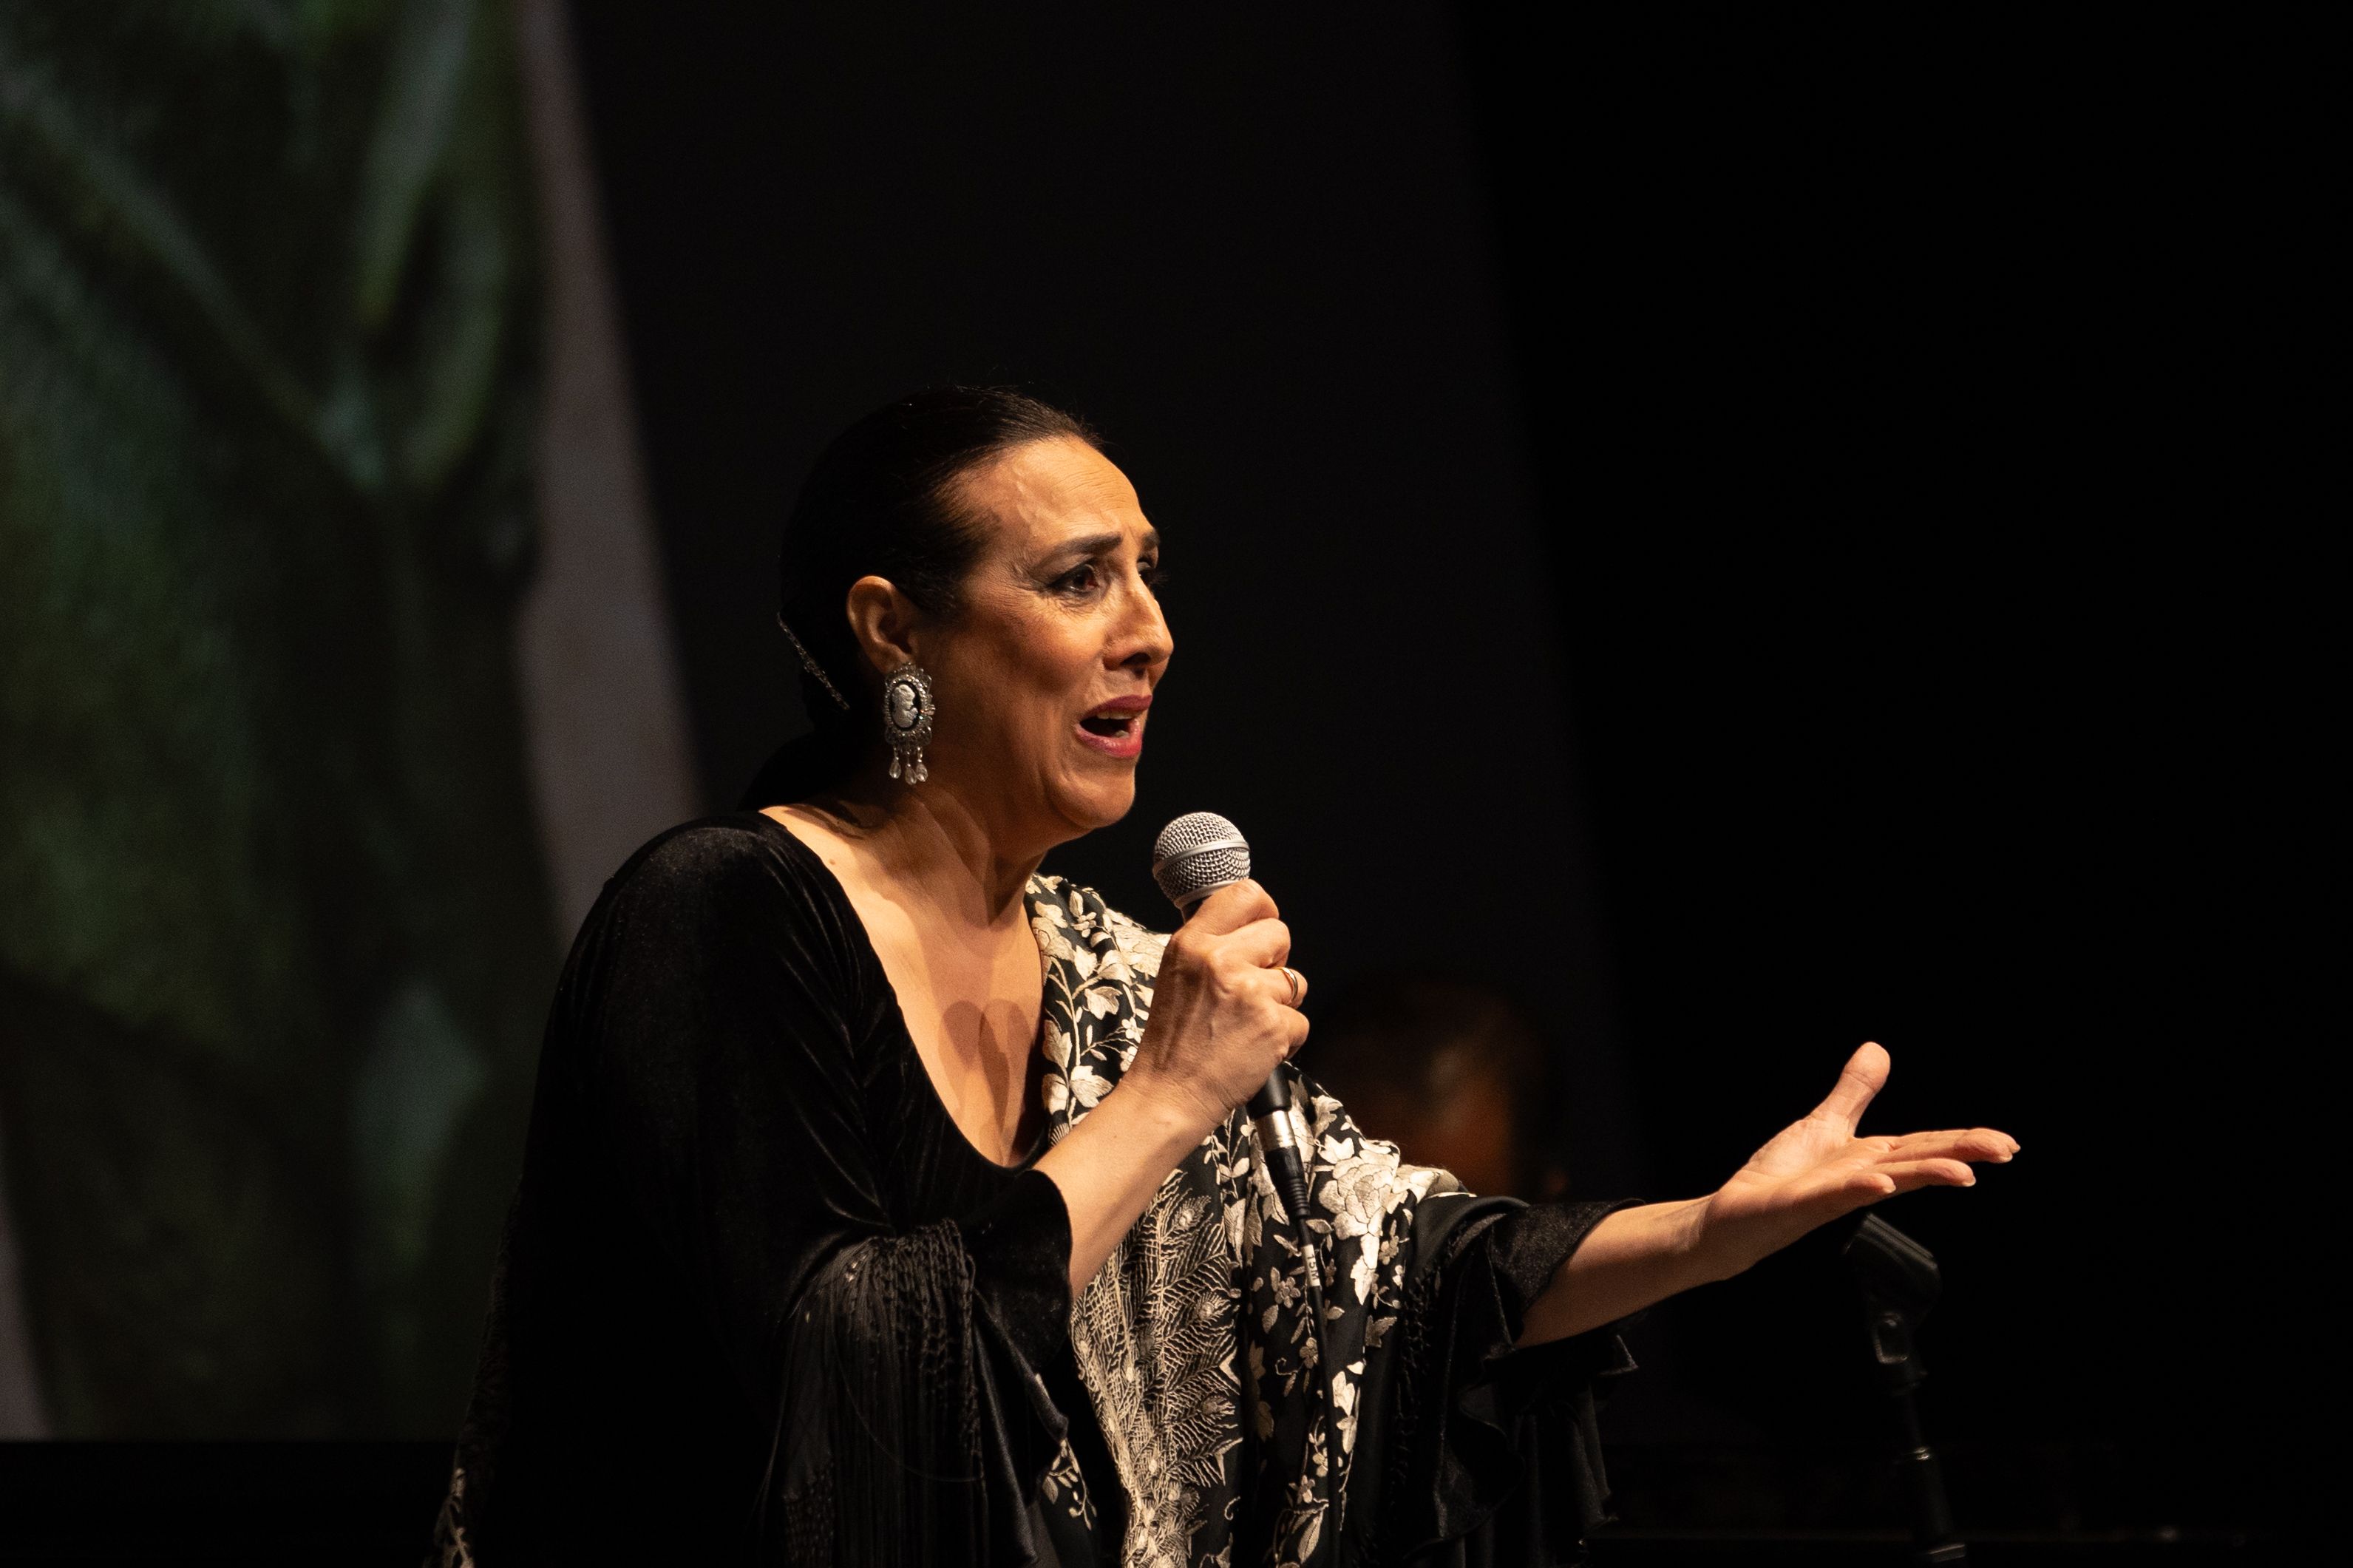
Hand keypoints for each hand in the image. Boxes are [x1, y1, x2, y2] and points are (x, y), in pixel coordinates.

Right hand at [1120, 880, 1308, 1131]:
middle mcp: (1219, 959)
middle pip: (1279, 933)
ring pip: (1295, 979)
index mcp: (1192, 943)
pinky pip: (1301, 1020)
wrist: (1169, 1094)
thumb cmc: (1173, 1042)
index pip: (1245, 894)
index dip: (1264, 910)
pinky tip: (1256, 1047)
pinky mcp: (1273, 1024)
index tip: (1263, 929)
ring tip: (1247, 1024)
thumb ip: (1210, 947)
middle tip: (1251, 989)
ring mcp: (1249, 991)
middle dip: (1275, 961)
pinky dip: (1285, 1038)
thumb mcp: (1175, 975)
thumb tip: (1250, 928)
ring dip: (1280, 1004)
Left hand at [1695, 1042, 2017, 1279]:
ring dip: (1925, 1175)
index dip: (1965, 1141)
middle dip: (1961, 1155)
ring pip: (1888, 1181)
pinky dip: (1860, 1188)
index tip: (2007, 1142)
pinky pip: (1836, 1196)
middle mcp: (1861, 1177)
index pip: (1925, 1145)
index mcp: (1870, 1157)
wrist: (1735, 1216)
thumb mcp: (1824, 1123)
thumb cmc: (1781, 1176)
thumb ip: (1854, 1092)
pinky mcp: (1803, 1205)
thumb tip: (1878, 1049)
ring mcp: (1834, 1193)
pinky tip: (1882, 1182)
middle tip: (2005, 1152)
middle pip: (1918, 1161)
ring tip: (1966, 1173)